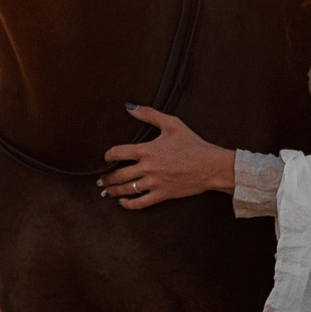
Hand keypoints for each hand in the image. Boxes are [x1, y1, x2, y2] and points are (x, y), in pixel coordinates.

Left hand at [99, 106, 234, 209]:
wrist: (210, 166)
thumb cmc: (193, 144)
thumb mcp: (172, 124)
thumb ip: (149, 114)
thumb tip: (130, 107)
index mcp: (146, 150)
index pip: (118, 153)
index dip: (108, 155)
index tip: (106, 158)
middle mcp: (147, 168)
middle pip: (118, 174)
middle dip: (106, 178)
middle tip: (100, 180)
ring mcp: (154, 183)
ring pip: (126, 189)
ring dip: (113, 191)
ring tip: (106, 191)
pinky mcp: (162, 195)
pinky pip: (140, 203)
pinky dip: (128, 204)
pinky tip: (123, 203)